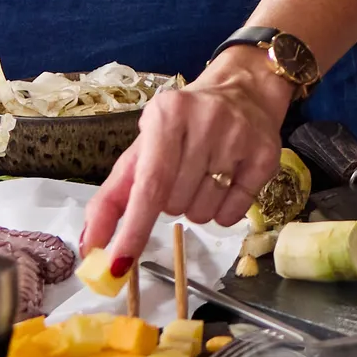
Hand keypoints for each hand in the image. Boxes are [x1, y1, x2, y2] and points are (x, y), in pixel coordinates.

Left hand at [86, 50, 290, 278]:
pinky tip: (225, 183)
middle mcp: (206, 121)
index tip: (118, 264)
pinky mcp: (266, 155)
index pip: (149, 185)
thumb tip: (90, 244)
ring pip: (203, 213)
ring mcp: (240, 137)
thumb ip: (113, 197)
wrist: (242, 92)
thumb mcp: (143, 149)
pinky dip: (223, 212)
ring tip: (203, 177)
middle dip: (170, 205)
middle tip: (179, 177)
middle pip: (175, 203)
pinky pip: (233, 214)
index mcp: (167, 115)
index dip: (133, 228)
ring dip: (196, 209)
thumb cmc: (182, 127)